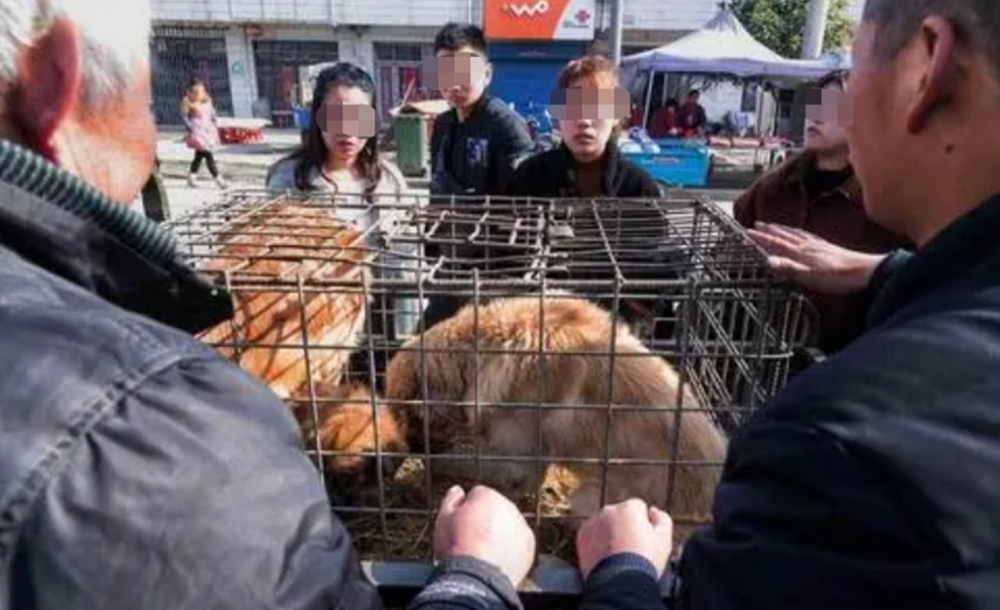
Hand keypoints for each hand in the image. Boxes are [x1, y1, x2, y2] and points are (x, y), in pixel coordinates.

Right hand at [433, 485, 536, 585]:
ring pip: (508, 525)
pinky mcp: (529, 545)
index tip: (461, 525)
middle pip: (495, 509)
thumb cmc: (457, 547)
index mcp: (488, 496)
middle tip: (473, 540)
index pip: (477, 495)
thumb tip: (457, 490)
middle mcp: (509, 506)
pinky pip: (518, 543)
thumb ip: (451, 500)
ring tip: (484, 552)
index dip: (467, 510)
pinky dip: (510, 549)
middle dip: (486, 520)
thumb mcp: (444, 519)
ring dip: (500, 533)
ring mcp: (521, 525)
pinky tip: (496, 559)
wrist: (476, 577)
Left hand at [576, 499, 672, 579]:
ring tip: (618, 555)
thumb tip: (654, 511)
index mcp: (630, 508)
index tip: (644, 539)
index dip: (643, 524)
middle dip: (625, 527)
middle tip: (631, 548)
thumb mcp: (664, 540)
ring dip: (609, 534)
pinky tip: (606, 557)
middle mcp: (609, 510)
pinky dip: (596, 543)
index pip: (639, 508)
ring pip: (604, 524)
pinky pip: (591, 535)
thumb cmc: (644, 562)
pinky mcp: (581, 536)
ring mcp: (593, 523)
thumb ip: (663, 519)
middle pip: (620, 515)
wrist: (619, 583)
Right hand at [747, 222, 886, 294]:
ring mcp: (819, 245)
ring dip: (782, 229)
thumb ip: (788, 268)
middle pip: (785, 235)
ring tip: (774, 226)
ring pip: (796, 234)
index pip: (776, 242)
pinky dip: (799, 233)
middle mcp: (808, 245)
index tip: (747, 232)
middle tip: (756, 224)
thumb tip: (767, 261)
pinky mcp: (828, 247)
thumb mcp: (809, 276)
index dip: (761, 238)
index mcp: (801, 252)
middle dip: (769, 230)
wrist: (867, 272)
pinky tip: (802, 235)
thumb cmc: (839, 277)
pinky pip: (807, 236)